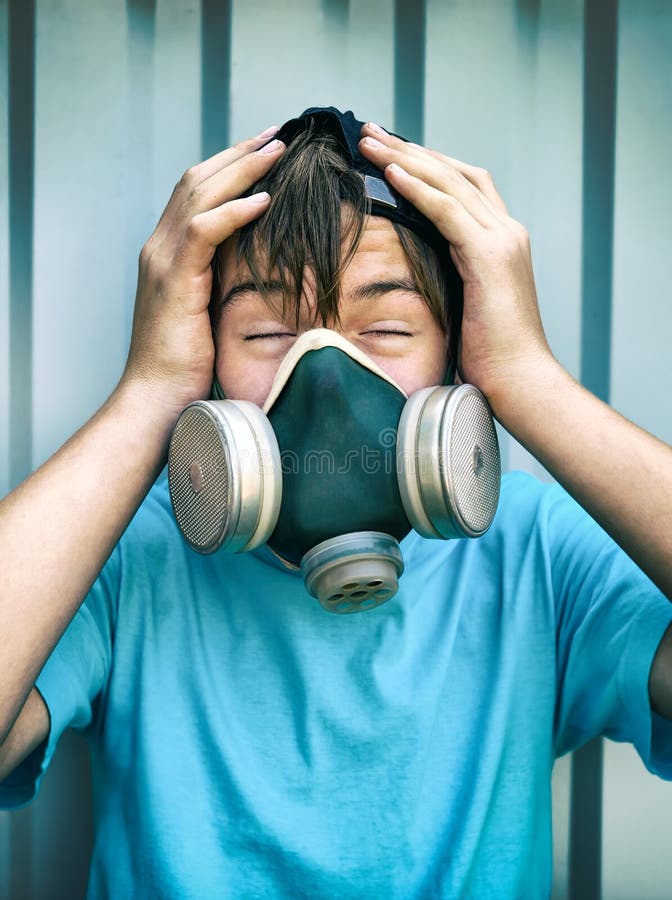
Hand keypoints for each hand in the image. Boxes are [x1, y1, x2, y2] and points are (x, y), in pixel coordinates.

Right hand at [120, 129, 285, 420]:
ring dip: (242, 169)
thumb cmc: (187, 366)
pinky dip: (234, 210)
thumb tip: (261, 270)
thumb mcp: (209, 314)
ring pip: (199, 194)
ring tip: (277, 152)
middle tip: (277, 136)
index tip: (265, 152)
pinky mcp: (174, 279)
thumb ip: (223, 283)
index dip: (230, 168)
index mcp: (168, 253)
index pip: (196, 194)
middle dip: (239, 155)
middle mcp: (160, 247)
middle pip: (197, 181)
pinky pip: (204, 230)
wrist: (157, 398)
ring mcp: (163, 260)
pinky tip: (264, 199)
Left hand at [358, 123, 557, 419]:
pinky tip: (390, 173)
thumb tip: (411, 275)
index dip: (426, 165)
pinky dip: (418, 188)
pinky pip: (447, 209)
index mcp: (500, 242)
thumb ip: (448, 279)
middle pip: (454, 172)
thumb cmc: (491, 357)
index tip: (387, 154)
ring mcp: (501, 240)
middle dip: (409, 149)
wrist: (521, 381)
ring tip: (368, 141)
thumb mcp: (464, 307)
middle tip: (369, 132)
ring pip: (449, 182)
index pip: (463, 185)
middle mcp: (506, 230)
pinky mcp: (489, 255)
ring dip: (404, 158)